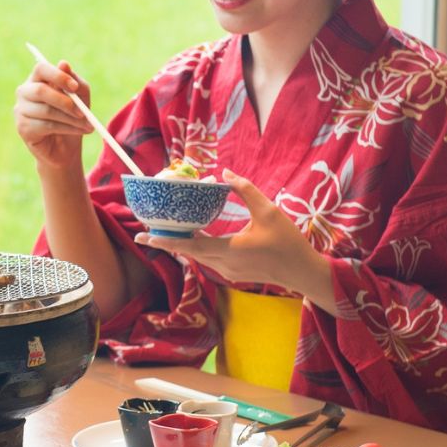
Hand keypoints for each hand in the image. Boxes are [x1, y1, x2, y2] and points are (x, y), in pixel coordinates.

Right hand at [14, 59, 92, 170]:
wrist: (65, 147)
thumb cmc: (72, 117)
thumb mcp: (81, 97)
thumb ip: (74, 81)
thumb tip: (63, 63)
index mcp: (37, 79)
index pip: (41, 68)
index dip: (58, 76)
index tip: (75, 87)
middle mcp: (24, 92)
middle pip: (40, 90)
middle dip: (65, 101)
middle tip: (83, 111)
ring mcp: (20, 110)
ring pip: (46, 110)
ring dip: (71, 119)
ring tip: (87, 125)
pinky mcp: (23, 128)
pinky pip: (46, 125)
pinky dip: (67, 128)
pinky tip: (78, 132)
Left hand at [132, 170, 335, 310]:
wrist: (303, 272)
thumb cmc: (288, 242)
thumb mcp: (269, 211)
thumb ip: (246, 191)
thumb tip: (225, 174)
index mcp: (229, 250)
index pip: (189, 246)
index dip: (165, 241)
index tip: (144, 237)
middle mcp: (223, 264)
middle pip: (188, 252)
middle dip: (167, 241)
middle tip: (147, 230)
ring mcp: (228, 271)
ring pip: (198, 257)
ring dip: (182, 245)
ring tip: (166, 231)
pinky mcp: (233, 273)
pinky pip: (208, 260)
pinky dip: (197, 249)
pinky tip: (193, 237)